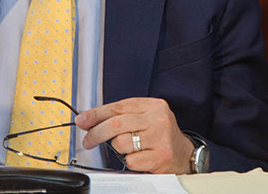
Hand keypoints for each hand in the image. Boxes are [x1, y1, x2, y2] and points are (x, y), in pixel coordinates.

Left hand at [75, 97, 195, 173]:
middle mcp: (158, 118)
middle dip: (96, 133)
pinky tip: (141, 157)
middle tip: (88, 141)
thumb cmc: (159, 135)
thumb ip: (121, 116)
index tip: (82, 121)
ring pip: (121, 143)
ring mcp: (160, 137)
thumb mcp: (145, 118)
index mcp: (153, 105)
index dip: (96, 114)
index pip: (118, 107)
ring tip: (130, 149)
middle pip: (116, 124)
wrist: (184, 154)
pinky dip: (130, 161)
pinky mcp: (160, 156)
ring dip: (119, 149)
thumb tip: (88, 121)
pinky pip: (130, 160)